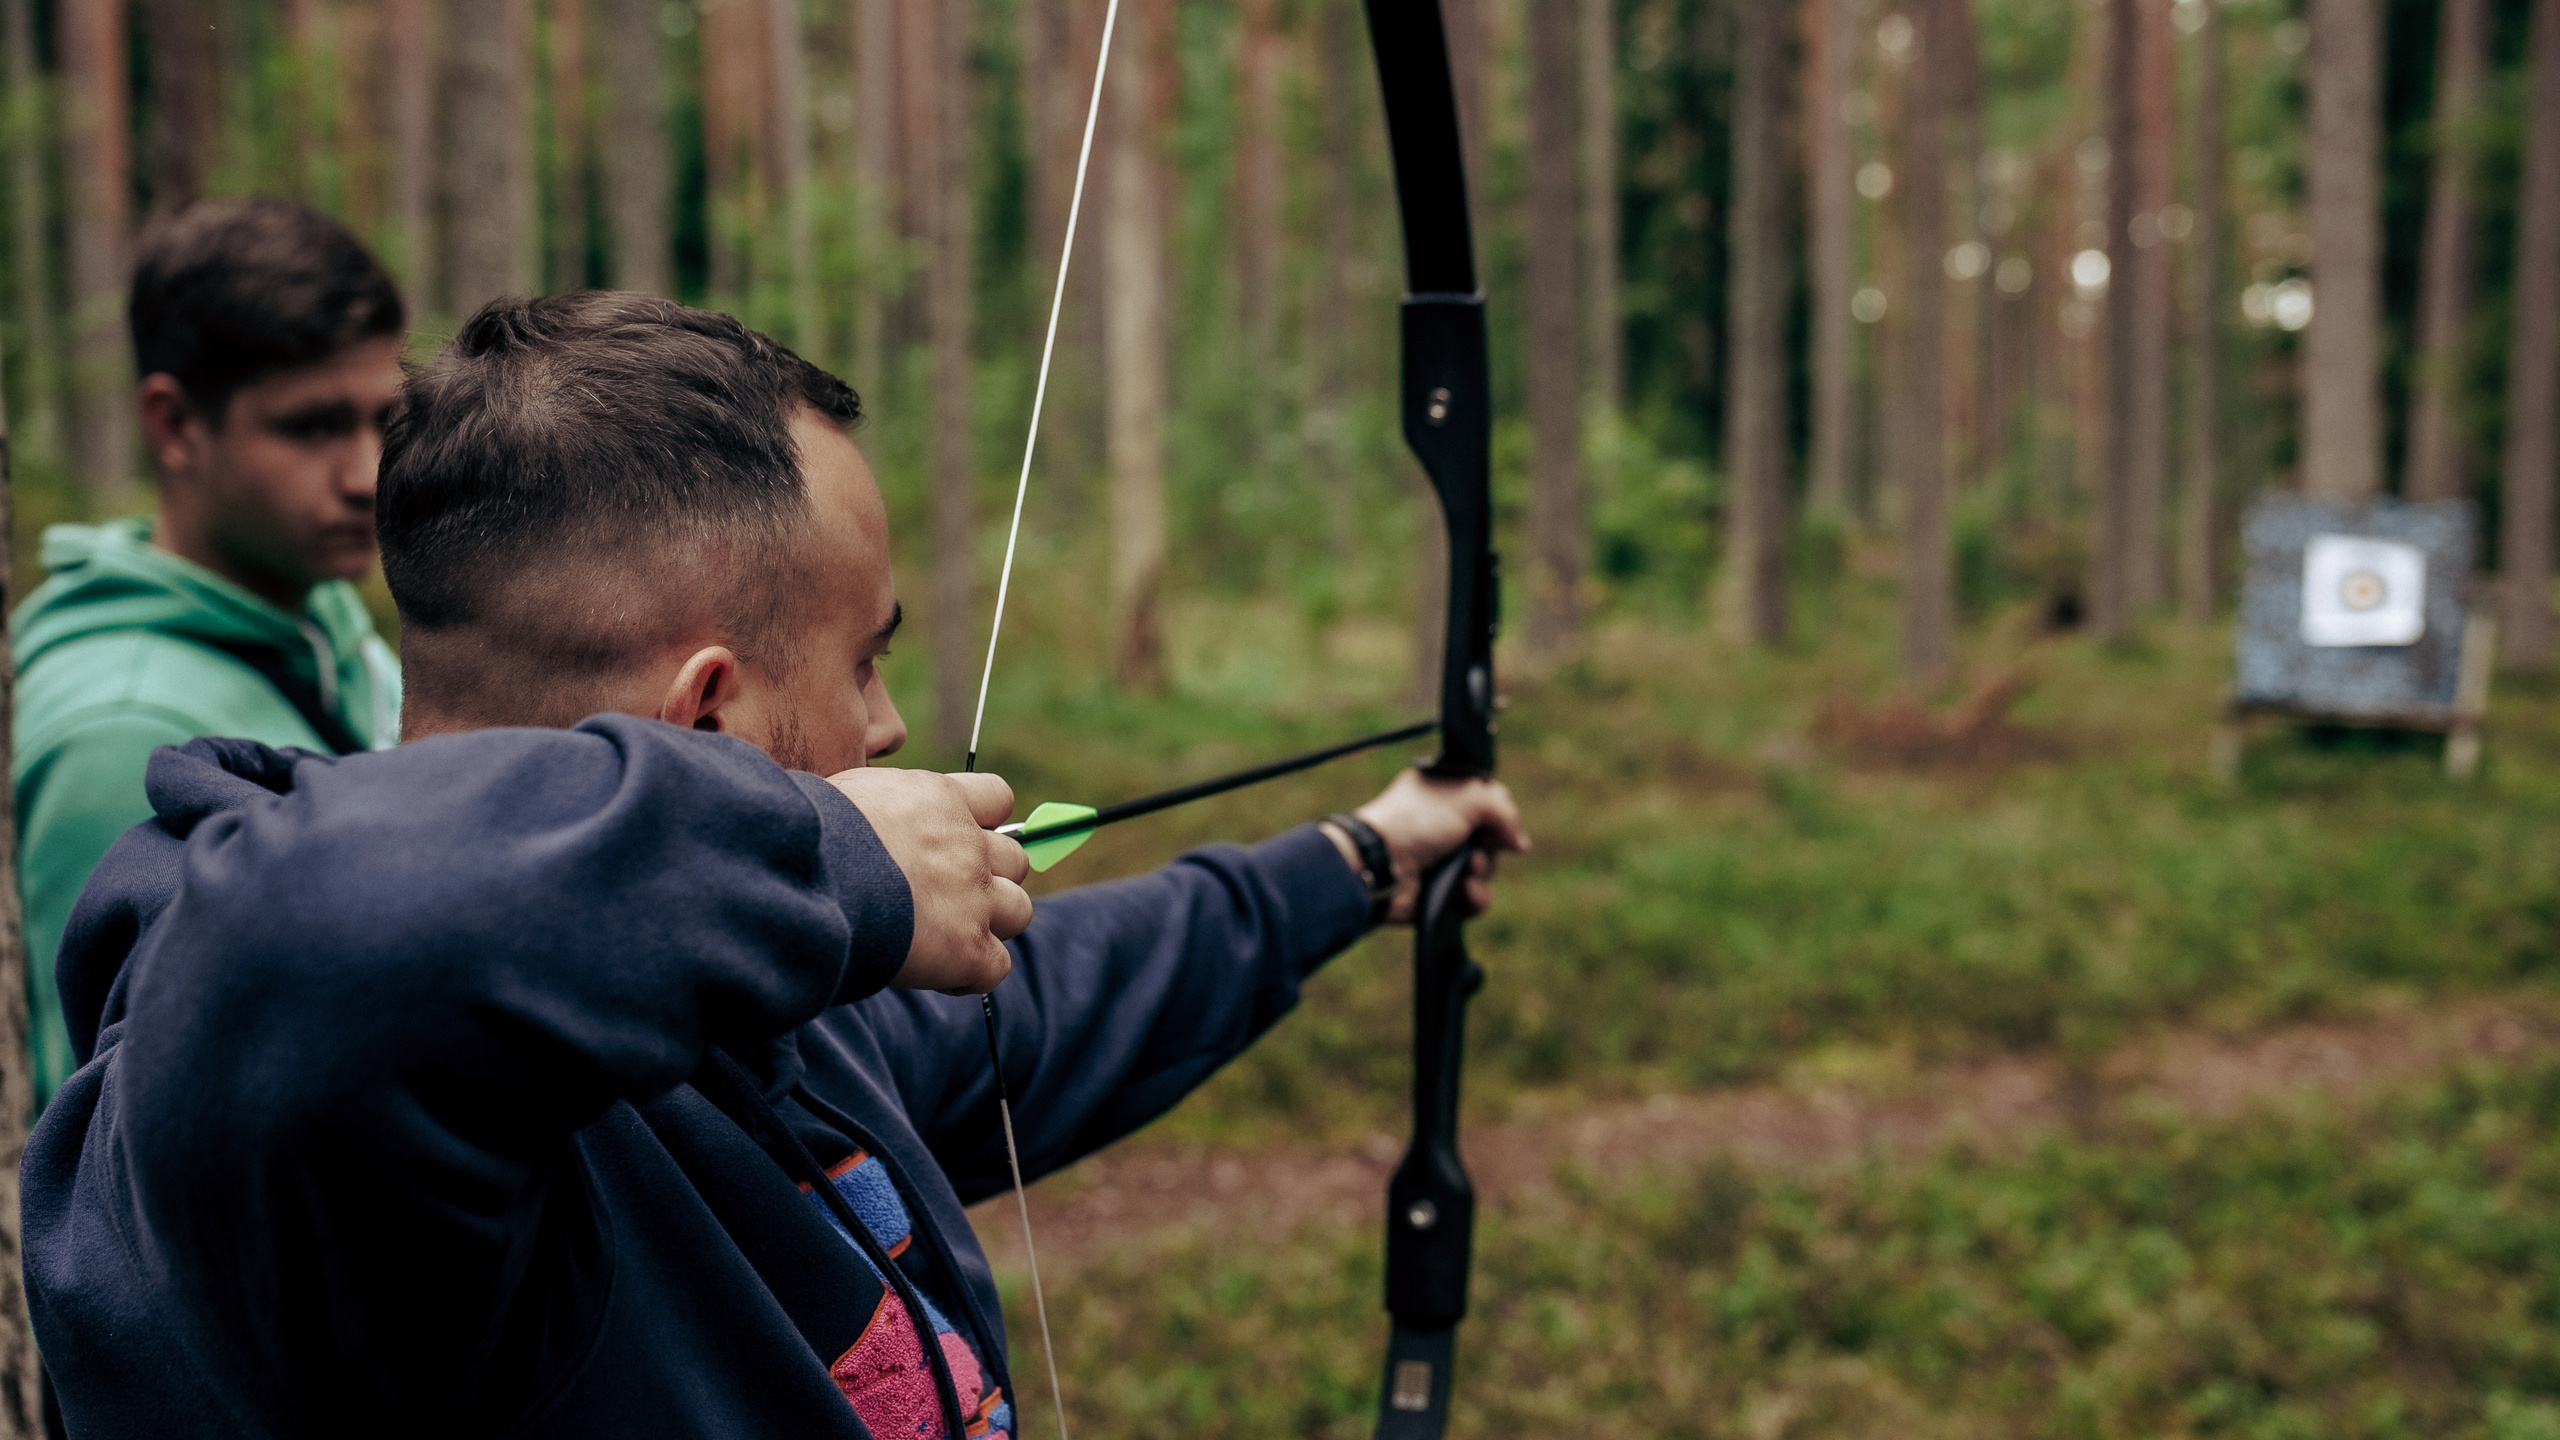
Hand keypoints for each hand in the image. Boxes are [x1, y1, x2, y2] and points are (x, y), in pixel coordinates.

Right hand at [825, 769, 1031, 993]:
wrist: (811, 877)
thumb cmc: (809, 835)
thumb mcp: (850, 795)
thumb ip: (882, 807)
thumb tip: (868, 820)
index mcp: (940, 799)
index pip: (996, 797)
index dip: (984, 822)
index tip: (956, 839)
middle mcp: (968, 845)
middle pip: (1015, 860)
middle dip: (989, 879)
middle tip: (945, 897)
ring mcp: (974, 898)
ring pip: (1019, 912)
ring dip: (990, 926)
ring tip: (946, 937)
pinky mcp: (968, 949)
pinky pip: (996, 968)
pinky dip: (972, 976)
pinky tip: (938, 975)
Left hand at [1326, 769, 1528, 924]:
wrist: (1380, 865)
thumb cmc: (1417, 822)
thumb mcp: (1468, 797)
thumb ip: (1504, 810)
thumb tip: (1519, 844)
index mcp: (1441, 794)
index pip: (1485, 801)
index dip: (1497, 813)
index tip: (1497, 821)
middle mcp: (1440, 826)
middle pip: (1490, 838)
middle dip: (1490, 847)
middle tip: (1474, 847)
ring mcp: (1438, 860)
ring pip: (1485, 870)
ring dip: (1482, 873)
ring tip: (1465, 872)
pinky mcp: (1438, 893)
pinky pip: (1473, 898)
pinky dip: (1474, 897)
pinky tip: (1464, 893)